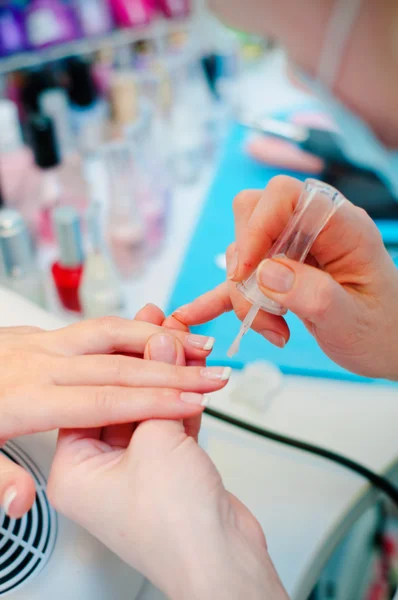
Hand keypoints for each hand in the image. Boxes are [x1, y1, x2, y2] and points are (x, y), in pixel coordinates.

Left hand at [0, 317, 228, 518]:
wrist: (223, 565)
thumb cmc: (175, 529)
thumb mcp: (157, 443)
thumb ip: (158, 390)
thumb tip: (159, 348)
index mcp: (74, 470)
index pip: (93, 397)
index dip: (123, 359)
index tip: (144, 331)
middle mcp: (97, 470)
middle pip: (119, 398)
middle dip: (147, 360)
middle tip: (160, 326)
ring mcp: (131, 470)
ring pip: (147, 408)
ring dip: (169, 375)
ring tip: (181, 338)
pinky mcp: (163, 470)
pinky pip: (167, 423)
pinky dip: (183, 399)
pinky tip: (194, 371)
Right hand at [173, 176, 397, 379]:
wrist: (390, 345)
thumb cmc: (383, 331)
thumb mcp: (353, 320)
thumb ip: (313, 295)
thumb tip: (264, 273)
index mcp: (340, 226)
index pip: (284, 195)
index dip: (257, 225)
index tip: (247, 271)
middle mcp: (312, 230)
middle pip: (252, 217)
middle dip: (245, 265)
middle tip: (262, 308)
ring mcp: (292, 252)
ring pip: (242, 252)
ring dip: (244, 295)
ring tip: (273, 330)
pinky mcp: (278, 278)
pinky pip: (240, 281)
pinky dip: (218, 298)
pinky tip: (193, 315)